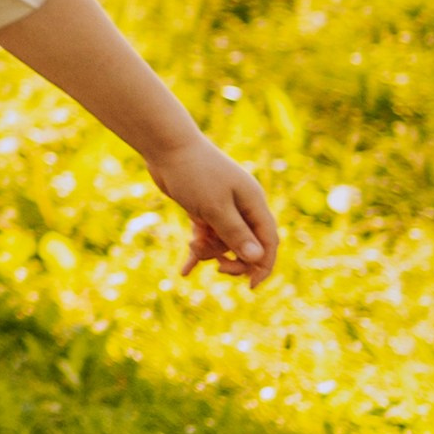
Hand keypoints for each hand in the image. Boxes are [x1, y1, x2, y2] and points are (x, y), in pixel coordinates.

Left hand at [148, 132, 278, 286]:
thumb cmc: (193, 174)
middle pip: (248, 244)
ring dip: (210, 251)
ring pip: (224, 241)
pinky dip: (197, 250)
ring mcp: (222, 206)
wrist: (166, 146)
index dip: (263, 265)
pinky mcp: (202, 208)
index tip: (250, 287)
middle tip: (217, 268)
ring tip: (192, 246)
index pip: (268, 240)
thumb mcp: (214, 208)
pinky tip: (185, 271)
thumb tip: (257, 259)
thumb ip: (236, 233)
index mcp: (253, 203)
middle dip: (234, 260)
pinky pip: (205, 235)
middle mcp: (242, 206)